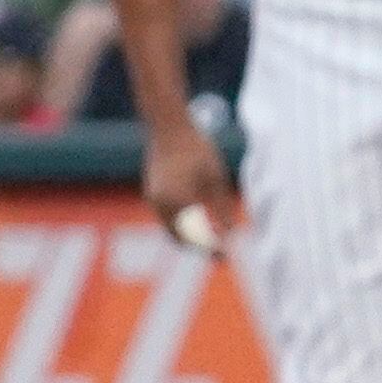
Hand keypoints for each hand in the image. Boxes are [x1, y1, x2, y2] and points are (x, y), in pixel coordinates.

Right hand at [142, 125, 238, 252]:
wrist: (168, 127)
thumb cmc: (196, 147)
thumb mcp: (215, 178)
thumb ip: (222, 208)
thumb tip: (230, 233)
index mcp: (178, 202)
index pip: (195, 237)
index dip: (211, 249)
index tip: (226, 256)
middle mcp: (161, 205)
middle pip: (180, 238)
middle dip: (199, 248)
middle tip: (219, 253)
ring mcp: (153, 200)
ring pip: (171, 230)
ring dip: (189, 238)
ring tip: (210, 240)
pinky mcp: (151, 194)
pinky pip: (166, 219)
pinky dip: (181, 225)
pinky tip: (197, 223)